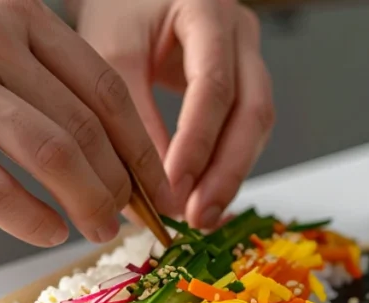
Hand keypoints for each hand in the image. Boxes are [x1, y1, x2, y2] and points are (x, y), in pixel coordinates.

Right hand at [0, 0, 171, 245]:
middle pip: (86, 124)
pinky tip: (47, 231)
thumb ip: (32, 59)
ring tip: (101, 229)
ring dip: (89, 201)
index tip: (156, 179)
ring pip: (50, 152)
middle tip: (134, 216)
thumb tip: (91, 127)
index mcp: (19, 15)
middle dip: (123, 182)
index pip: (103, 86)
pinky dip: (27, 215)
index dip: (140, 142)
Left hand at [72, 0, 275, 229]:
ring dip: (230, 174)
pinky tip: (204, 193)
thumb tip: (145, 190)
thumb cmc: (120, 8)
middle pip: (252, 110)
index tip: (174, 189)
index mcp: (207, 11)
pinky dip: (225, 163)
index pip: (213, 86)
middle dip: (226, 171)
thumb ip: (128, 118)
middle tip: (198, 216)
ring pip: (256, 125)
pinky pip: (245, 128)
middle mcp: (240, 33)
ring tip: (200, 216)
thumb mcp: (112, 52)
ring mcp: (248, 57)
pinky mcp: (242, 81)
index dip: (196, 144)